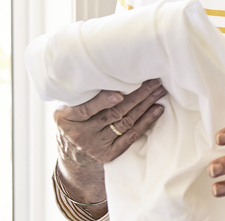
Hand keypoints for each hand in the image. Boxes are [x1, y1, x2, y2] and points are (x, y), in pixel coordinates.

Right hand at [53, 79, 167, 190]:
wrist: (71, 149)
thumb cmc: (73, 116)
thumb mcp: (68, 102)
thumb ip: (82, 91)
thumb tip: (108, 70)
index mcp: (65, 118)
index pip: (85, 109)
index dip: (102, 102)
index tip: (119, 94)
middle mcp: (80, 134)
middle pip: (112, 113)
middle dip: (136, 96)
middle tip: (153, 81)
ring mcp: (95, 146)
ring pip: (125, 122)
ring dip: (145, 105)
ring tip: (158, 91)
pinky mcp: (108, 154)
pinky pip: (131, 136)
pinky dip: (146, 122)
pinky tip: (157, 109)